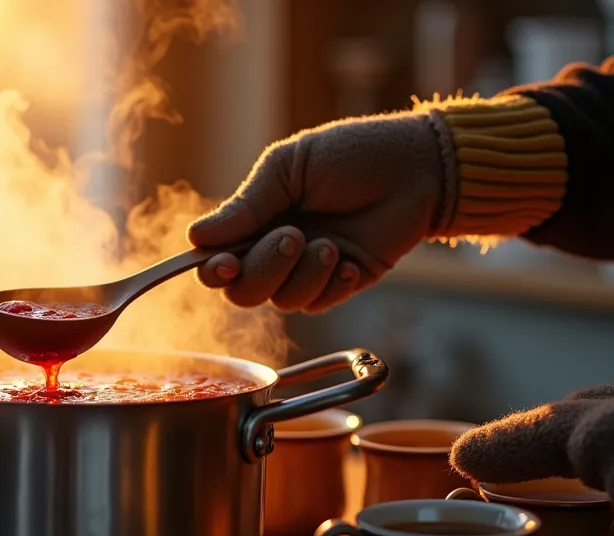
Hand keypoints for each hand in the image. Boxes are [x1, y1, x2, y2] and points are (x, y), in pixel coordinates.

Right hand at [186, 112, 445, 311]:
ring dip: (301, 275)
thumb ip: (246, 205)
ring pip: (281, 301)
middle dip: (262, 269)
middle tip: (293, 235)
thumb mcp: (288, 167)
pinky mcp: (343, 283)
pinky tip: (349, 260)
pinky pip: (318, 304)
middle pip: (243, 291)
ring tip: (330, 244)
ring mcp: (310, 269)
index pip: (217, 259)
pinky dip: (330, 284)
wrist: (417, 166)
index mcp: (257, 218)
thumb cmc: (352, 154)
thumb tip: (196, 237)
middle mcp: (277, 249)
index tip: (222, 263)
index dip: (213, 269)